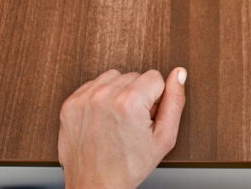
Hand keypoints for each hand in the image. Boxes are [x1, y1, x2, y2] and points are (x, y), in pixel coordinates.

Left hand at [58, 68, 186, 188]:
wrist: (95, 185)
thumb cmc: (129, 166)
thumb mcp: (164, 138)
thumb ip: (175, 101)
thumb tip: (179, 74)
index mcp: (129, 102)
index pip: (155, 77)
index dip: (156, 99)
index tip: (147, 118)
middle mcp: (104, 96)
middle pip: (135, 76)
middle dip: (138, 95)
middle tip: (133, 122)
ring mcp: (85, 99)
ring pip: (114, 77)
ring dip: (119, 93)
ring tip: (118, 119)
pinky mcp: (71, 103)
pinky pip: (94, 85)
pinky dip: (101, 97)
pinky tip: (104, 117)